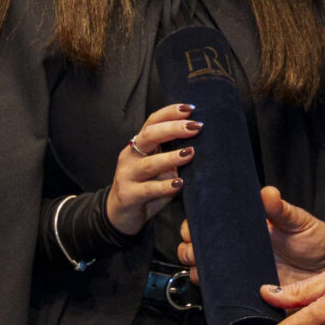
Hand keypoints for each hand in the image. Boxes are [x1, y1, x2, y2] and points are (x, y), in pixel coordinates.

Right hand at [107, 104, 199, 234]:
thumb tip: (203, 146)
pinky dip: (164, 186)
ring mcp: (127, 175)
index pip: (152, 121)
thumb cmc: (146, 189)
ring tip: (190, 153)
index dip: (170, 113)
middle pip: (149, 135)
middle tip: (195, 127)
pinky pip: (148, 189)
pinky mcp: (128, 195)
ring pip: (149, 163)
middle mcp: (131, 156)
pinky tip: (179, 184)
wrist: (121, 216)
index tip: (191, 108)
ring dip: (172, 157)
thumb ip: (174, 157)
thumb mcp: (160, 170)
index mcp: (139, 145)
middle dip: (173, 129)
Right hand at [176, 186, 324, 286]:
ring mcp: (238, 273)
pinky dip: (214, 294)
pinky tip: (217, 290)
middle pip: (196, 249)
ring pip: (203, 272)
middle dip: (188, 250)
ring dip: (197, 271)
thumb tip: (267, 192)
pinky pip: (222, 296)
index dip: (193, 226)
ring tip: (204, 270)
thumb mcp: (299, 222)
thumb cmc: (313, 240)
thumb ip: (282, 210)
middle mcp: (235, 250)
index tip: (192, 228)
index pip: (206, 224)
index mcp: (242, 228)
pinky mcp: (247, 294)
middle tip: (195, 251)